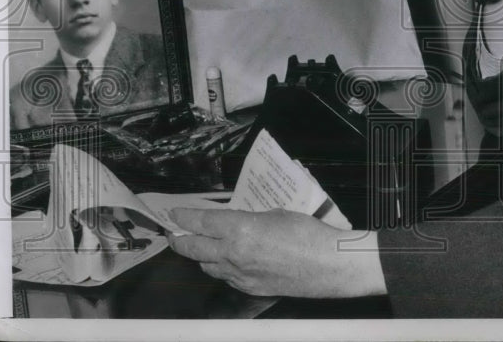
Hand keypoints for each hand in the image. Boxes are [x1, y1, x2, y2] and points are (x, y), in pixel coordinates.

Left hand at [167, 207, 385, 297]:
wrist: (328, 265)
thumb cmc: (309, 233)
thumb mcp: (278, 214)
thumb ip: (252, 218)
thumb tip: (241, 221)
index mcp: (240, 230)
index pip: (201, 223)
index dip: (184, 218)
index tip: (174, 214)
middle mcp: (234, 254)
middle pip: (194, 249)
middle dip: (180, 241)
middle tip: (175, 234)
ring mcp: (240, 275)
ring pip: (208, 267)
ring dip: (201, 256)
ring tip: (201, 247)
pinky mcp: (250, 289)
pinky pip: (227, 278)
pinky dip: (222, 268)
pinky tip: (229, 262)